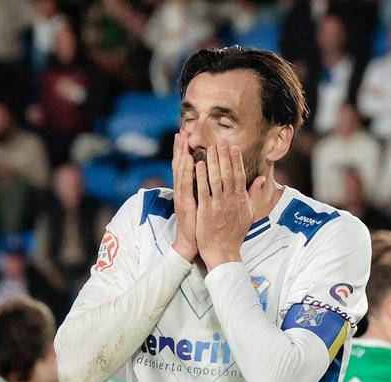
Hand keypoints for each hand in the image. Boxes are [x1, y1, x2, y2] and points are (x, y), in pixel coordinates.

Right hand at [171, 131, 197, 261]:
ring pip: (181, 170)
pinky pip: (186, 184)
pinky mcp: (185, 203)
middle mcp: (182, 190)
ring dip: (182, 153)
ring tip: (183, 138)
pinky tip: (189, 159)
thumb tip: (209, 177)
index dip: (185, 150)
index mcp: (187, 189)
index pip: (186, 166)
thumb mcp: (202, 203)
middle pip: (180, 164)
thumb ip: (204, 190)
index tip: (187, 135)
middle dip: (181, 147)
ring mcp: (182, 195)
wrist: (192, 242)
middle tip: (182, 130)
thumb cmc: (199, 223)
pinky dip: (187, 171)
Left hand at [195, 138, 267, 267]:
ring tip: (209, 147)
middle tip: (220, 140)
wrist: (223, 252)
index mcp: (240, 200)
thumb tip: (262, 179)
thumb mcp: (249, 213)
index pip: (239, 175)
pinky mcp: (206, 210)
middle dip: (223, 155)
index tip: (233, 146)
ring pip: (215, 178)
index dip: (235, 160)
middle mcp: (230, 200)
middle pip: (227, 173)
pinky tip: (199, 164)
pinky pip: (203, 190)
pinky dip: (201, 176)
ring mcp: (218, 205)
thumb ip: (254, 194)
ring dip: (212, 161)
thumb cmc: (235, 234)